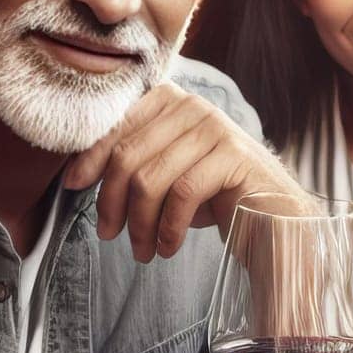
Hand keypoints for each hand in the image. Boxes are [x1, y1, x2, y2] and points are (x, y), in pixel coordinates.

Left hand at [64, 82, 310, 261]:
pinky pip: (182, 193)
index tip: (74, 188)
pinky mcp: (235, 156)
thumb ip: (134, 163)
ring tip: (143, 250)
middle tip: (109, 235)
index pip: (117, 123)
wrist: (277, 221)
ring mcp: (217, 129)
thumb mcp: (168, 175)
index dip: (89, 157)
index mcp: (173, 102)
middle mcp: (194, 107)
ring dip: (140, 223)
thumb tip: (78, 173)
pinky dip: (169, 227)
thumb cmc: (219, 199)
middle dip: (111, 201)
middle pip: (128, 154)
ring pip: (150, 178)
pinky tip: (168, 247)